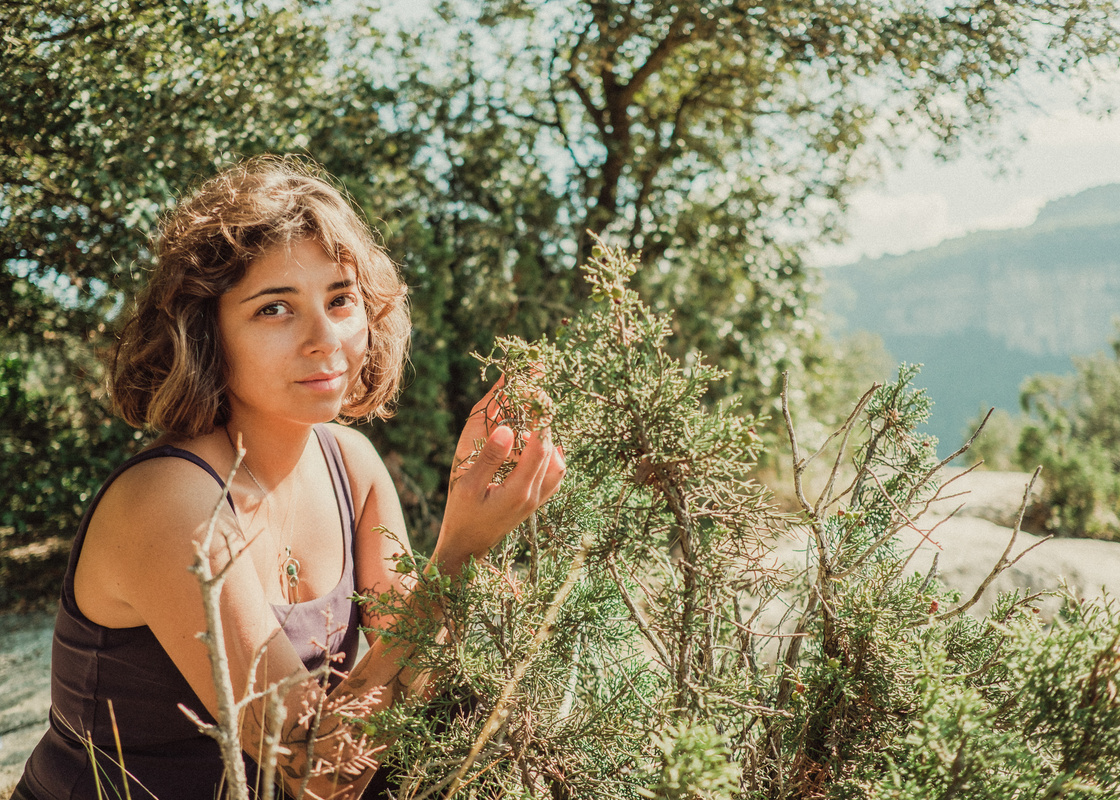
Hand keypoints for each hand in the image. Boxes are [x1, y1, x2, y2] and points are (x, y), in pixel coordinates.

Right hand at [433, 379, 564, 569]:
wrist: (466, 548)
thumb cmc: (461, 516)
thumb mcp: (467, 485)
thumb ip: (488, 457)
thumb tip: (506, 428)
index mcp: (520, 490)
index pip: (541, 446)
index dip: (540, 418)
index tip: (534, 394)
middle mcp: (535, 495)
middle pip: (551, 451)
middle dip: (544, 422)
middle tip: (533, 397)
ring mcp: (538, 500)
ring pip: (558, 463)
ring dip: (547, 440)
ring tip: (530, 421)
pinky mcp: (535, 502)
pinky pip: (553, 475)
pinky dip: (548, 456)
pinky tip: (534, 445)